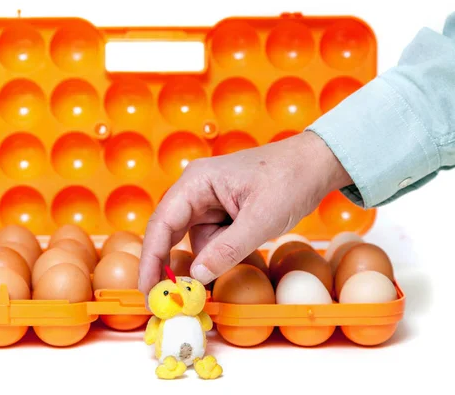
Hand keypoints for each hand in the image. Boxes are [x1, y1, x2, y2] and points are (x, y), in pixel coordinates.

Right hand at [138, 131, 352, 295]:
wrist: (316, 164)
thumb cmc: (290, 180)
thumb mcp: (261, 219)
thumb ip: (227, 249)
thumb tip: (196, 277)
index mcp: (197, 182)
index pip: (162, 222)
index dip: (151, 257)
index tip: (146, 288)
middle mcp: (195, 190)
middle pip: (169, 232)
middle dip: (168, 264)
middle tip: (163, 298)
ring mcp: (207, 201)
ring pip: (194, 240)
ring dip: (206, 260)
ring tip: (226, 265)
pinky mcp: (221, 212)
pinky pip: (211, 239)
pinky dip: (218, 255)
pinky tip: (234, 259)